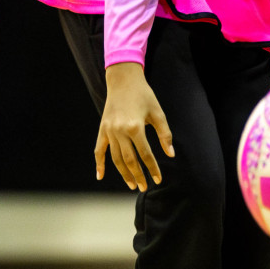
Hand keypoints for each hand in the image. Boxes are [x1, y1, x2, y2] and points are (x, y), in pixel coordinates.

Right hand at [96, 62, 173, 190]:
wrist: (123, 81)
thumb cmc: (144, 96)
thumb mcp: (158, 113)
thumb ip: (165, 135)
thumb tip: (170, 155)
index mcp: (135, 127)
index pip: (145, 154)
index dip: (152, 168)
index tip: (158, 179)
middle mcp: (119, 131)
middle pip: (129, 160)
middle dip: (137, 175)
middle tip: (143, 187)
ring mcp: (108, 131)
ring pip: (115, 158)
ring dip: (123, 173)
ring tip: (131, 184)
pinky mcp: (102, 129)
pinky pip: (99, 150)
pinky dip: (100, 163)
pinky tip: (101, 176)